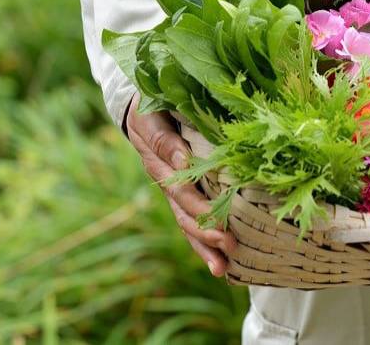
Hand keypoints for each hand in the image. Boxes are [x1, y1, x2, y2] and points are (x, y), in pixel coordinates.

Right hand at [124, 94, 238, 275]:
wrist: (141, 104)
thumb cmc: (155, 101)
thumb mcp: (155, 109)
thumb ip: (167, 135)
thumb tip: (184, 161)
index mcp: (156, 151)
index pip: (173, 176)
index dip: (191, 192)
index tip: (209, 206)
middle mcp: (162, 175)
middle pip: (182, 207)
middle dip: (205, 227)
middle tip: (228, 241)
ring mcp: (171, 188)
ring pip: (186, 222)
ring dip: (204, 246)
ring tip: (222, 268)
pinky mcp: (181, 195)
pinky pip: (191, 222)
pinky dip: (205, 245)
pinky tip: (223, 265)